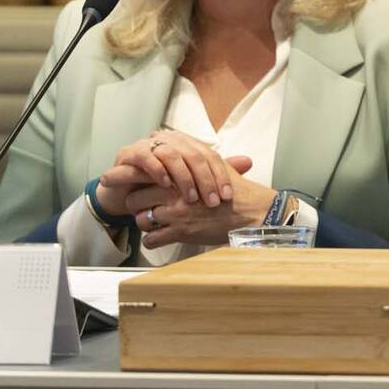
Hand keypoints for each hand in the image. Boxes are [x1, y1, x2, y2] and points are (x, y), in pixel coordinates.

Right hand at [107, 128, 248, 209]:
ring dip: (184, 177)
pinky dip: (157, 170)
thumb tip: (249, 162)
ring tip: (191, 197)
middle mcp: (170, 140)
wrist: (125, 194)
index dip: (220, 175)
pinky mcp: (129, 153)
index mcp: (187, 143)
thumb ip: (215, 171)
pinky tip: (166, 184)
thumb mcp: (190, 182)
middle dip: (205, 179)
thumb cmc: (161, 188)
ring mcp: (149, 144)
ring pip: (172, 154)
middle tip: (212, 201)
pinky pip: (146, 157)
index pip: (210, 155)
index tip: (227, 196)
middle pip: (194, 154)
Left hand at [124, 158, 269, 248]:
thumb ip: (196, 159)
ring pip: (141, 220)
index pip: (144, 177)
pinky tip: (161, 236)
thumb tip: (180, 148)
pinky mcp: (180, 233)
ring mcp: (176, 214)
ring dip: (146, 223)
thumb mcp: (218, 165)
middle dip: (138, 206)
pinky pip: (151, 240)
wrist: (253, 212)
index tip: (142, 188)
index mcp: (180, 175)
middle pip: (135, 199)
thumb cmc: (238, 190)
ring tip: (156, 223)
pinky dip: (153, 240)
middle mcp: (174, 193)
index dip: (139, 184)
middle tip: (147, 208)